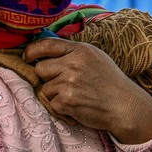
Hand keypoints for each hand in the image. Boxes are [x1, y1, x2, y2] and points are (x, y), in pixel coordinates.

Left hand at [23, 37, 151, 143]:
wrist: (125, 106)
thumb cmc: (109, 82)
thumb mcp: (94, 57)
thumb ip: (72, 52)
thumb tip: (44, 50)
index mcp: (80, 50)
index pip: (47, 44)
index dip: (32, 50)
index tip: (26, 56)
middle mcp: (73, 64)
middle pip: (40, 68)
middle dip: (46, 76)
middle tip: (62, 82)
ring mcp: (69, 83)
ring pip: (45, 88)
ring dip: (56, 94)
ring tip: (75, 95)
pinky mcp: (67, 101)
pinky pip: (52, 103)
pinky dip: (62, 107)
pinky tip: (77, 105)